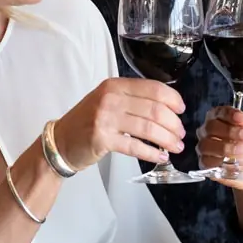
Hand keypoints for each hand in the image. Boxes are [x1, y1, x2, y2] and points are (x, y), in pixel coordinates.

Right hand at [53, 78, 186, 170]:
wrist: (61, 141)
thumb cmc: (88, 121)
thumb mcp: (108, 101)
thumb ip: (133, 99)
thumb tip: (167, 108)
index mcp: (115, 85)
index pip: (153, 88)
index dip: (173, 99)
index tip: (181, 110)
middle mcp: (111, 98)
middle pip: (154, 109)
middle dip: (173, 124)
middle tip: (180, 134)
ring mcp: (105, 118)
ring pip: (148, 128)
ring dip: (167, 139)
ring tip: (176, 147)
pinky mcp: (102, 139)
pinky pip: (135, 146)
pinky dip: (152, 152)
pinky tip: (161, 157)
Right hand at [196, 106, 242, 188]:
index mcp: (219, 118)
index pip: (218, 112)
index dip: (229, 114)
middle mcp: (208, 131)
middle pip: (210, 127)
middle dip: (230, 132)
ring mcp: (205, 147)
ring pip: (206, 145)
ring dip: (226, 148)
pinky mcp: (205, 164)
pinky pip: (207, 162)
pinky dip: (223, 163)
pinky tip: (237, 164)